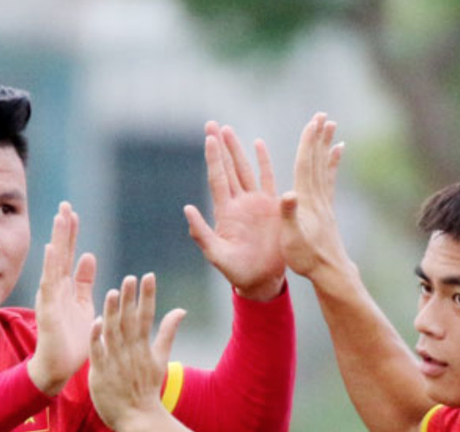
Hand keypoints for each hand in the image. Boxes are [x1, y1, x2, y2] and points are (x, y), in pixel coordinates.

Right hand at [28, 202, 96, 395]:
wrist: (59, 367)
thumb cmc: (72, 338)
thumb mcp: (84, 304)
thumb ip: (84, 281)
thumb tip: (89, 256)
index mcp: (65, 287)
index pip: (68, 255)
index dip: (71, 234)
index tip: (72, 212)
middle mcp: (55, 288)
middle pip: (60, 253)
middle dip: (63, 229)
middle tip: (65, 205)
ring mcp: (50, 298)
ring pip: (54, 263)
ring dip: (58, 241)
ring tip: (60, 218)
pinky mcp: (48, 311)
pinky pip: (49, 285)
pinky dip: (51, 267)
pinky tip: (51, 249)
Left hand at [88, 273, 185, 431]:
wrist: (138, 418)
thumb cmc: (147, 388)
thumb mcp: (160, 359)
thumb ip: (168, 333)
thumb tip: (181, 310)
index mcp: (144, 347)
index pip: (146, 316)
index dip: (147, 296)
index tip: (148, 276)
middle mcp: (130, 352)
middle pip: (129, 321)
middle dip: (130, 299)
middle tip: (130, 278)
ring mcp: (116, 362)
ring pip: (113, 333)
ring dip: (113, 314)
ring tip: (112, 293)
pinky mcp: (101, 373)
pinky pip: (98, 353)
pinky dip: (97, 339)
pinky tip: (95, 322)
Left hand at [184, 122, 285, 300]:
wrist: (261, 280)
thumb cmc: (237, 272)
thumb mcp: (216, 255)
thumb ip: (201, 233)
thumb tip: (187, 209)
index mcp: (225, 212)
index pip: (218, 178)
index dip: (213, 158)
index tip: (208, 137)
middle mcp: (239, 203)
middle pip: (228, 168)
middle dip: (221, 146)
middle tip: (213, 124)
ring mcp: (255, 204)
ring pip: (245, 170)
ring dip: (237, 150)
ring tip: (227, 129)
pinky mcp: (272, 207)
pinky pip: (268, 179)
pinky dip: (263, 162)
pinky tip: (258, 144)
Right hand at [280, 113, 346, 282]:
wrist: (329, 272)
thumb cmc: (306, 258)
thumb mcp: (291, 238)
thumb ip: (289, 215)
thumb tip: (288, 194)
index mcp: (305, 201)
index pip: (306, 165)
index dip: (309, 142)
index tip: (313, 122)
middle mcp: (317, 197)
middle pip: (317, 161)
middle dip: (319, 137)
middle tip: (323, 115)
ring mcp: (324, 203)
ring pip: (324, 167)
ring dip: (326, 145)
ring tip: (331, 126)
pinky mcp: (327, 210)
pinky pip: (329, 179)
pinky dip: (332, 163)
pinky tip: (337, 153)